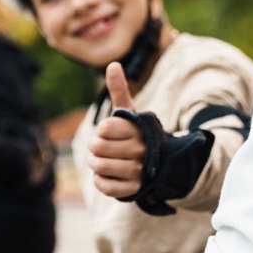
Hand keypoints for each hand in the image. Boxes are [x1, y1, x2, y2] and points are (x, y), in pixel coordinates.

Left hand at [88, 62, 146, 197]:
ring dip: (95, 164)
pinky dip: (101, 181)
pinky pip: (106, 187)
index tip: (108, 131)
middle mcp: (140, 149)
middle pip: (98, 147)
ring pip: (100, 167)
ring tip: (101, 161)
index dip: (101, 129)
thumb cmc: (136, 133)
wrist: (159, 163)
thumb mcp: (129, 112)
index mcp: (138, 129)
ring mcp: (138, 171)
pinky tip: (107, 175)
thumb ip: (118, 89)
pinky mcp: (134, 189)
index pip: (106, 127)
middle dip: (94, 147)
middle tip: (100, 148)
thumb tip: (113, 64)